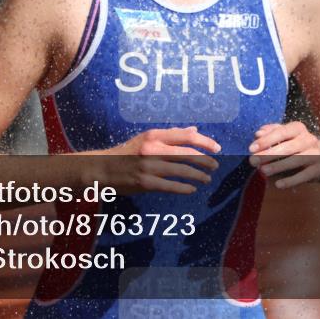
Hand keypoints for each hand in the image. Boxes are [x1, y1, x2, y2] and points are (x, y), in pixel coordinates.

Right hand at [85, 126, 220, 194]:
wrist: (103, 168)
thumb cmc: (127, 153)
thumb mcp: (147, 139)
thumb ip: (171, 135)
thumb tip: (194, 130)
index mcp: (154, 135)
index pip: (185, 136)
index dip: (204, 142)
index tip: (216, 148)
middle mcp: (152, 148)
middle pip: (186, 153)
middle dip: (204, 160)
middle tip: (215, 165)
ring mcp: (149, 166)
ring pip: (181, 170)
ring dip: (198, 175)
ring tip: (206, 179)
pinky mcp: (145, 183)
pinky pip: (170, 186)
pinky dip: (184, 188)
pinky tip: (191, 189)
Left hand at [249, 121, 319, 188]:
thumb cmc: (299, 143)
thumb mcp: (288, 134)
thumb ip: (272, 132)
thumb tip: (258, 134)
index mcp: (298, 128)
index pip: (281, 132)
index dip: (266, 140)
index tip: (251, 148)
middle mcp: (308, 139)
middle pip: (288, 147)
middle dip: (269, 154)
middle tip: (253, 160)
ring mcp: (315, 154)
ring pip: (296, 160)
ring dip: (278, 166)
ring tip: (263, 171)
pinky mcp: (318, 169)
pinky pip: (304, 175)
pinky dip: (291, 180)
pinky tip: (278, 184)